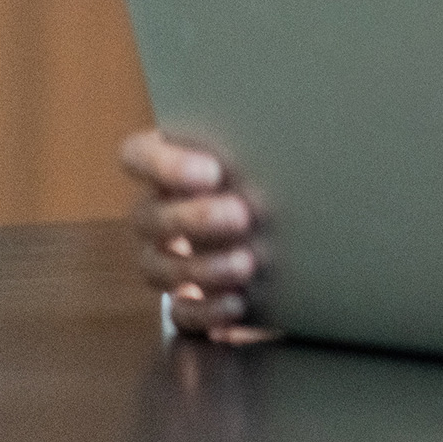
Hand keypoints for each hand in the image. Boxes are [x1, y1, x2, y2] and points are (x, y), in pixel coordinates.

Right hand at [119, 128, 276, 342]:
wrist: (304, 237)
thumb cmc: (279, 177)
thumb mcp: (269, 155)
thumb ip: (258, 146)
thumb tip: (289, 128)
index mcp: (172, 165)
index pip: (138, 155)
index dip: (163, 164)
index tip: (211, 171)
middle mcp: (161, 210)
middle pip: (148, 216)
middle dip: (194, 218)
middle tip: (240, 215)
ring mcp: (168, 257)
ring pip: (157, 266)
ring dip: (200, 266)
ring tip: (246, 263)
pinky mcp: (187, 300)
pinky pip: (179, 313)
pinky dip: (205, 310)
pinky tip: (236, 303)